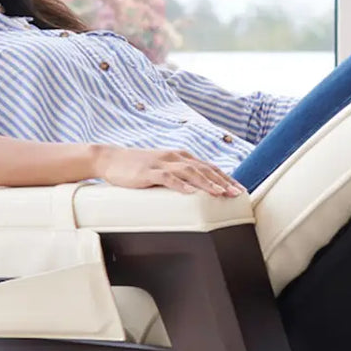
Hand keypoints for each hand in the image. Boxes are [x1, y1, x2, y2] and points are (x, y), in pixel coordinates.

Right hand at [93, 146, 248, 197]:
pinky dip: (181, 185)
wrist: (111, 159)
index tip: (240, 189)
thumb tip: (197, 190)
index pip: (209, 166)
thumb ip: (179, 176)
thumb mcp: (163, 169)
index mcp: (181, 157)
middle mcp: (175, 157)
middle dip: (223, 181)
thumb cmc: (138, 168)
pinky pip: (167, 178)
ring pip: (190, 172)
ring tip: (220, 193)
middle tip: (237, 194)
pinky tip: (191, 193)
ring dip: (207, 183)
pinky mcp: (149, 171)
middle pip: (204, 168)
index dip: (226, 177)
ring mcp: (162, 163)